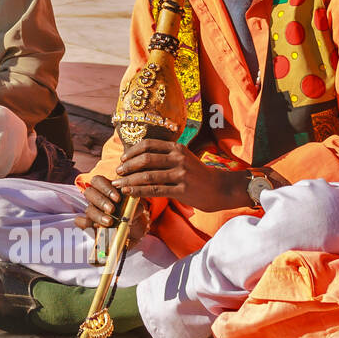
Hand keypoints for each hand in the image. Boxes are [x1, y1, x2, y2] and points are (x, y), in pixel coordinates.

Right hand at [75, 174, 149, 247]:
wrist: (132, 232)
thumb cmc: (132, 216)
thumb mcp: (136, 209)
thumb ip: (135, 206)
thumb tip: (133, 207)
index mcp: (106, 190)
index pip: (98, 181)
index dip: (106, 188)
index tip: (117, 199)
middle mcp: (96, 199)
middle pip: (89, 192)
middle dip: (101, 201)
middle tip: (112, 209)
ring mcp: (92, 211)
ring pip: (88, 209)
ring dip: (98, 215)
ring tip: (110, 222)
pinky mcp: (88, 225)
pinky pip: (80, 222)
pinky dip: (86, 224)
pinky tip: (97, 229)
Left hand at [112, 138, 248, 212]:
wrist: (220, 188)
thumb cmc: (196, 174)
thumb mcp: (183, 157)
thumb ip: (164, 155)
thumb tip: (137, 158)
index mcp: (176, 147)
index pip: (148, 144)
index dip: (131, 152)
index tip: (122, 160)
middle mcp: (178, 158)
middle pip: (145, 159)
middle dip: (127, 166)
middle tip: (117, 172)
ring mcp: (181, 174)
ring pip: (148, 176)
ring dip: (129, 180)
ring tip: (118, 184)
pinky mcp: (182, 190)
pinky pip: (155, 190)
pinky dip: (139, 191)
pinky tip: (129, 193)